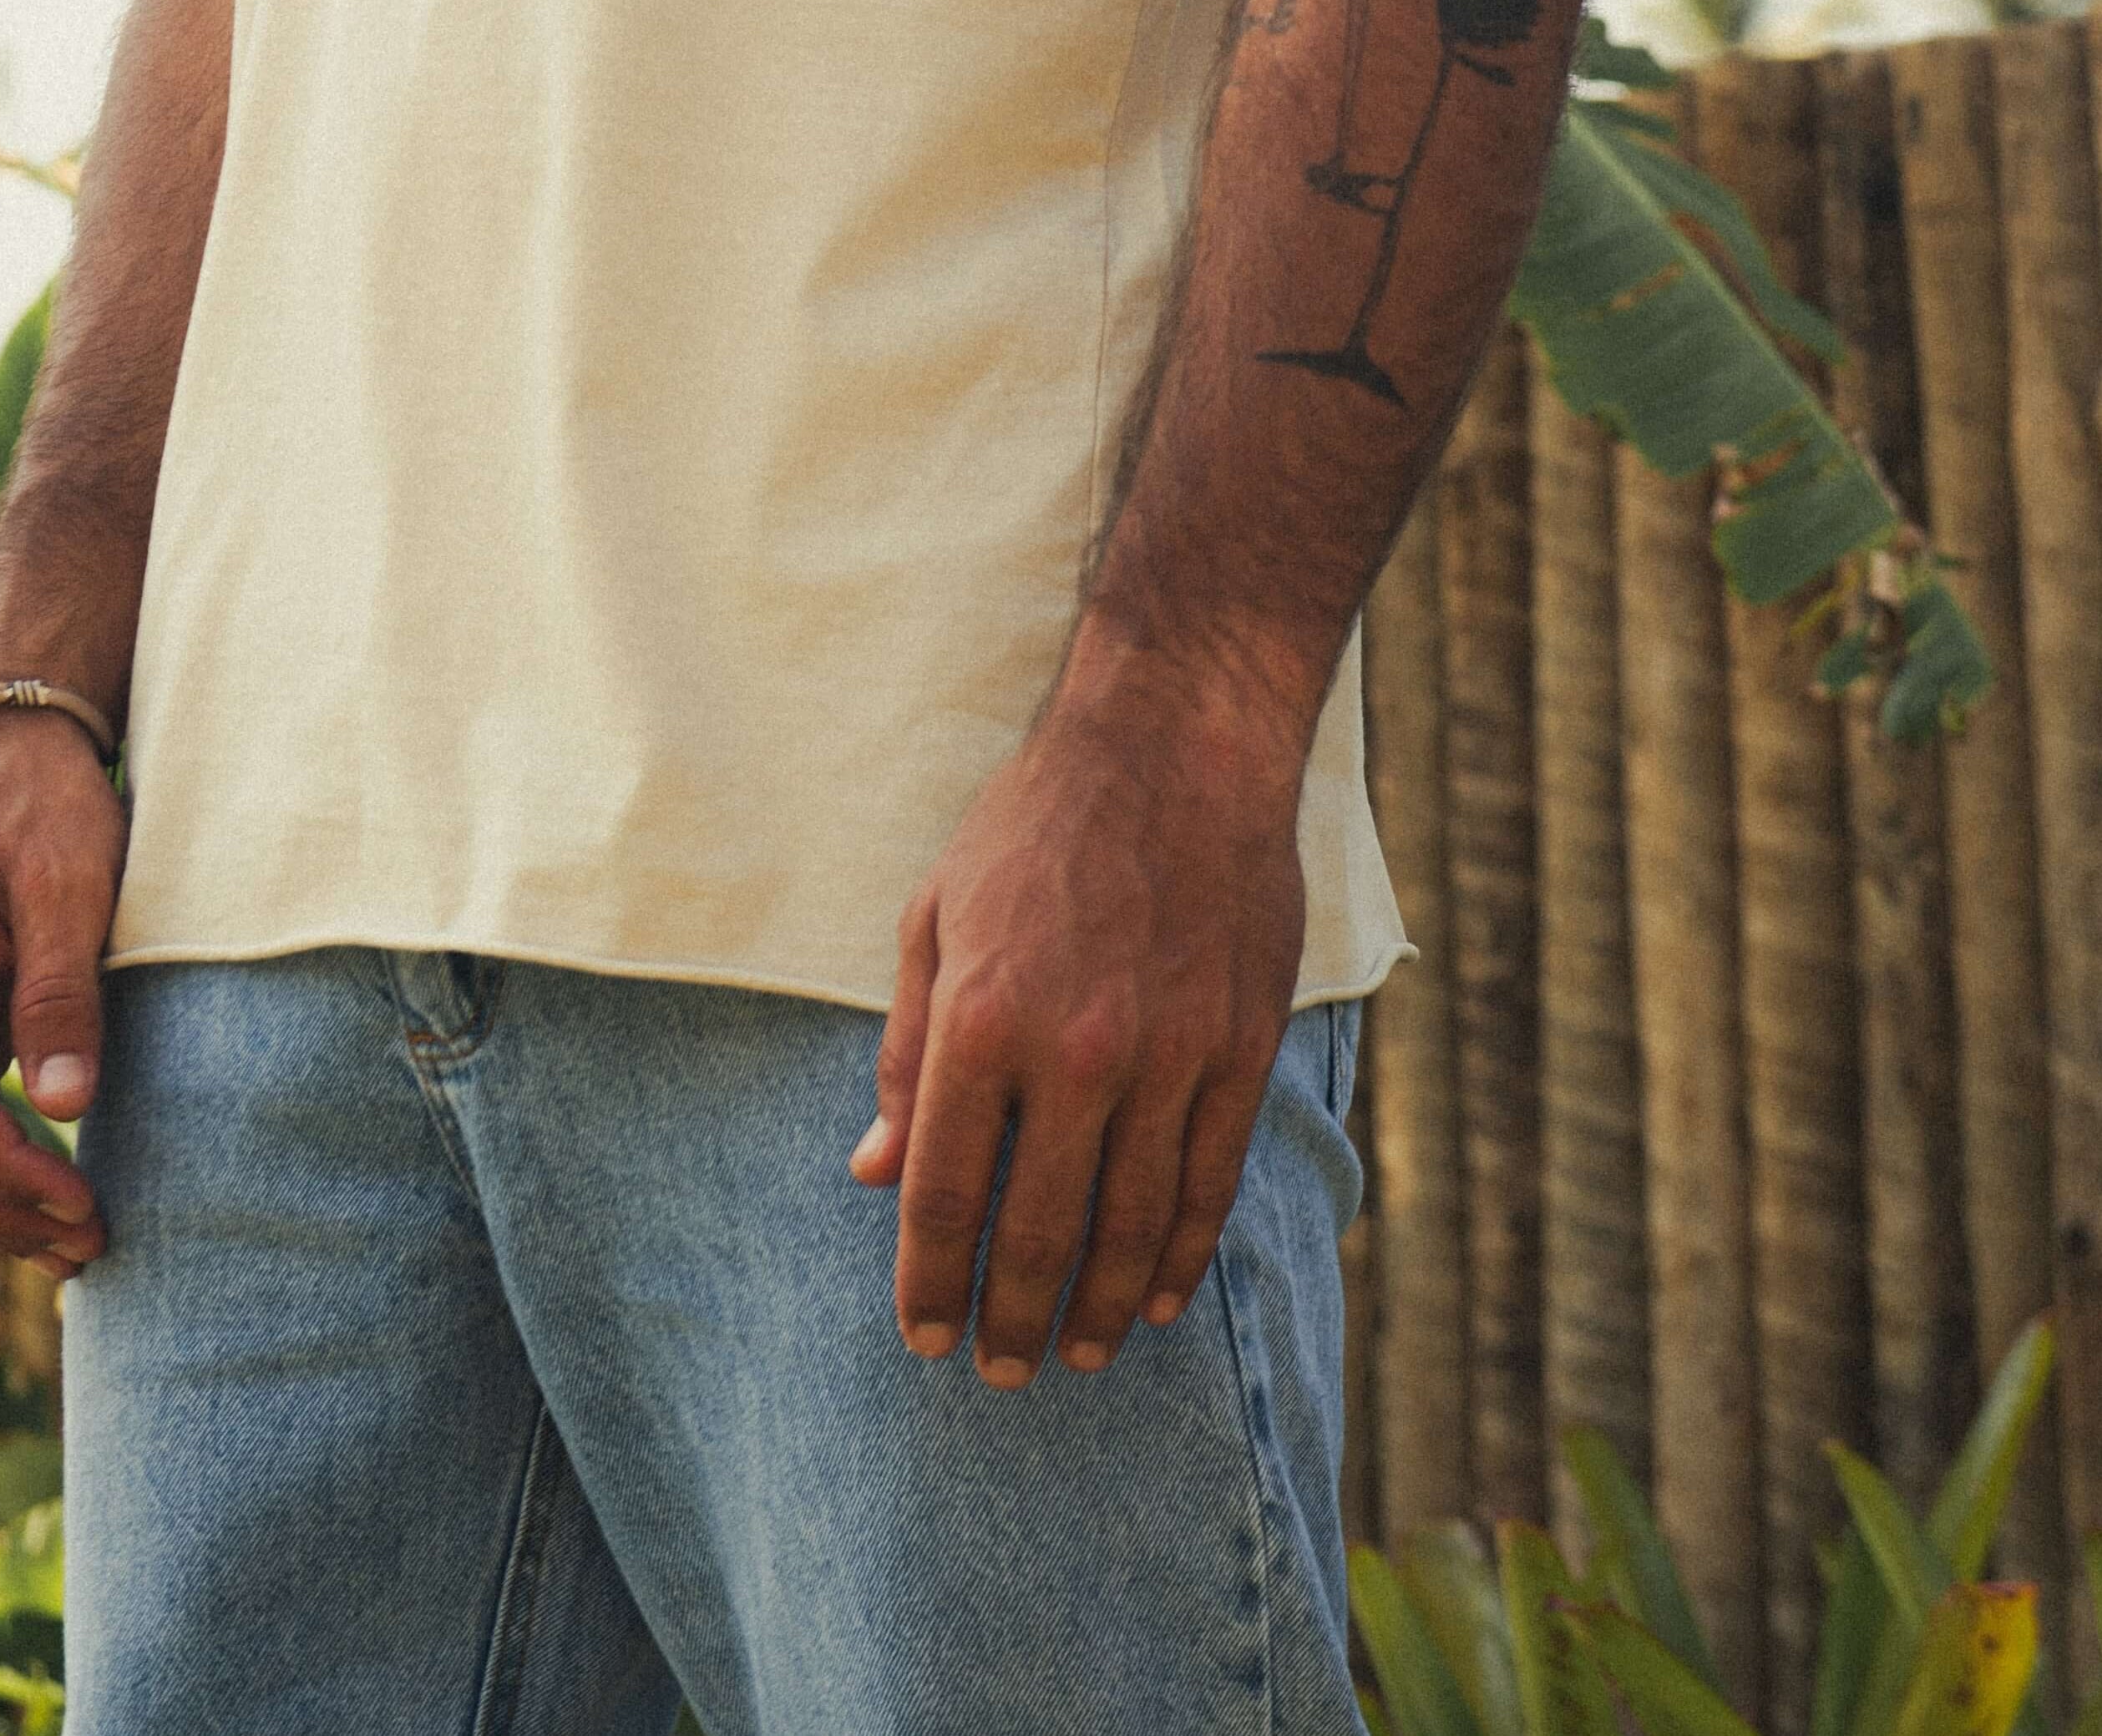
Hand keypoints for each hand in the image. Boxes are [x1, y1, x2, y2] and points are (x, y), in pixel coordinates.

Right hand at [0, 711, 127, 1267]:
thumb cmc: (41, 802)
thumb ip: (60, 994)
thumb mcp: (67, 884)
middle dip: (2, 1211)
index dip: (11, 1178)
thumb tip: (63, 1108)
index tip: (83, 1210)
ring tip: (77, 1241)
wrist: (11, 739)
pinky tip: (52, 1188)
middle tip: (90, 1248)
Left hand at [851, 651, 1307, 1382]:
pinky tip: (1158, 1299)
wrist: (1174, 743)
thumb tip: (873, 1172)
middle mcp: (1075, 1051)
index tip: (924, 1337)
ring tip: (1075, 1353)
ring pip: (1133, 1226)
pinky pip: (1211, 1183)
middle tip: (999, 1370)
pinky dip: (1183, 1256)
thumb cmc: (1034, 827)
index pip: (944, 1191)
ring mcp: (1170, 1055)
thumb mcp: (934, 920)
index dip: (929, 1280)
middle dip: (1010, 1318)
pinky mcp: (1240, 1048)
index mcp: (982, 1017)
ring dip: (1099, 1307)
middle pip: (1037, 1230)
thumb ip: (908, 1058)